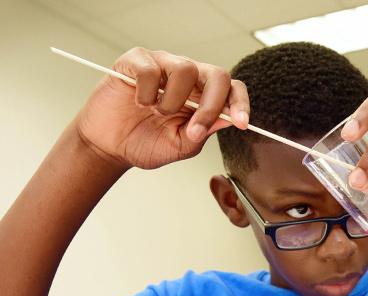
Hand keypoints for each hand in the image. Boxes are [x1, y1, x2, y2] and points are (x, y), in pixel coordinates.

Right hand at [75, 47, 249, 170]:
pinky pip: (151, 68)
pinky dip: (147, 92)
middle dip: (212, 105)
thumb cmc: (145, 143)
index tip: (241, 124)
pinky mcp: (136, 60)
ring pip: (186, 69)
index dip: (240, 103)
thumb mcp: (181, 146)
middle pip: (218, 74)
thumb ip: (204, 132)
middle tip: (194, 130)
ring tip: (156, 113)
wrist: (109, 146)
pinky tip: (139, 102)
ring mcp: (162, 65)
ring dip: (173, 101)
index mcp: (203, 97)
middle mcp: (187, 77)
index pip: (231, 89)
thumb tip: (226, 120)